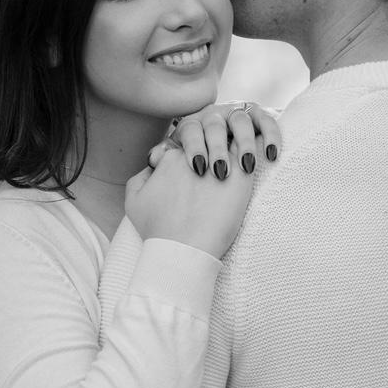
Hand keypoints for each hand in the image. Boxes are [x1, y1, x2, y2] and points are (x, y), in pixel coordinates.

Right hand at [125, 143, 252, 258]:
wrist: (183, 250)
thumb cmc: (158, 230)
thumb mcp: (134, 200)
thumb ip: (141, 176)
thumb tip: (152, 166)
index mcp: (173, 155)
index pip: (186, 141)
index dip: (191, 155)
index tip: (195, 172)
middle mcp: (197, 153)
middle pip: (210, 137)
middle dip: (214, 146)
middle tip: (217, 166)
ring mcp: (221, 163)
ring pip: (232, 141)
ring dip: (236, 147)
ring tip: (239, 161)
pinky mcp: (242, 177)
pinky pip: (252, 153)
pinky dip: (252, 154)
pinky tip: (252, 163)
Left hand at [150, 101, 280, 178]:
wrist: (221, 176)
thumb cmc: (197, 177)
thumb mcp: (176, 166)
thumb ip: (163, 162)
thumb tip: (153, 159)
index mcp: (192, 127)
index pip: (190, 129)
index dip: (194, 147)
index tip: (198, 169)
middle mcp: (213, 116)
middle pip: (214, 124)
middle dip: (217, 148)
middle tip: (220, 172)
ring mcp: (236, 114)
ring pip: (240, 120)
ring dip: (244, 143)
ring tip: (246, 166)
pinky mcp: (258, 117)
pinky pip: (265, 120)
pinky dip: (270, 134)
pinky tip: (271, 155)